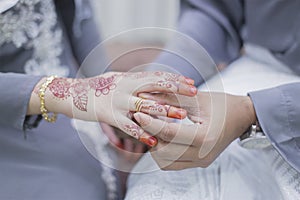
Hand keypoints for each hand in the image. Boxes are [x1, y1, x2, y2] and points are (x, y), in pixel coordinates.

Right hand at [28, 71, 196, 146]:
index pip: (156, 76)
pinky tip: (154, 141)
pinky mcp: (109, 115)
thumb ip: (134, 81)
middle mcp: (126, 87)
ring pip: (145, 105)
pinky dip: (141, 133)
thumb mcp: (117, 79)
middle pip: (155, 86)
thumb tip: (152, 80)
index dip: (174, 79)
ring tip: (182, 117)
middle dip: (176, 89)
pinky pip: (128, 126)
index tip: (191, 83)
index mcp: (129, 78)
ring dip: (164, 111)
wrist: (71, 93)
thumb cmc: (97, 87)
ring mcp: (118, 101)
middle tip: (195, 93)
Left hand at [133, 92, 256, 169]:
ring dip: (155, 146)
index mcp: (205, 137)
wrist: (242, 117)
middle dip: (150, 136)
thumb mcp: (196, 98)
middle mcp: (203, 154)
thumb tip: (144, 98)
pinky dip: (164, 152)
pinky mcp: (199, 163)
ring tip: (154, 128)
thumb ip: (169, 98)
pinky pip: (173, 163)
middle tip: (144, 121)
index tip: (138, 113)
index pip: (168, 134)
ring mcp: (201, 161)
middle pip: (164, 153)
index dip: (150, 123)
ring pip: (166, 162)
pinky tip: (163, 137)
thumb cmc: (222, 104)